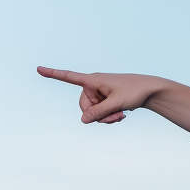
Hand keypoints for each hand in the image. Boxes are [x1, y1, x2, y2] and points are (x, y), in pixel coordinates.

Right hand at [37, 67, 163, 123]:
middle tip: (117, 117)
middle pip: (84, 106)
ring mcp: (100, 92)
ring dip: (106, 117)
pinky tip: (121, 115)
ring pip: (93, 111)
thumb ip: (99, 112)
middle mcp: (93, 85)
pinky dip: (109, 116)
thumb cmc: (135, 92)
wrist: (150, 90)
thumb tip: (83, 120)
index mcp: (93, 80)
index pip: (69, 77)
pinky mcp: (106, 98)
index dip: (53, 74)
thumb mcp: (116, 104)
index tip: (38, 69)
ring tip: (121, 116)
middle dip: (97, 115)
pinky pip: (100, 111)